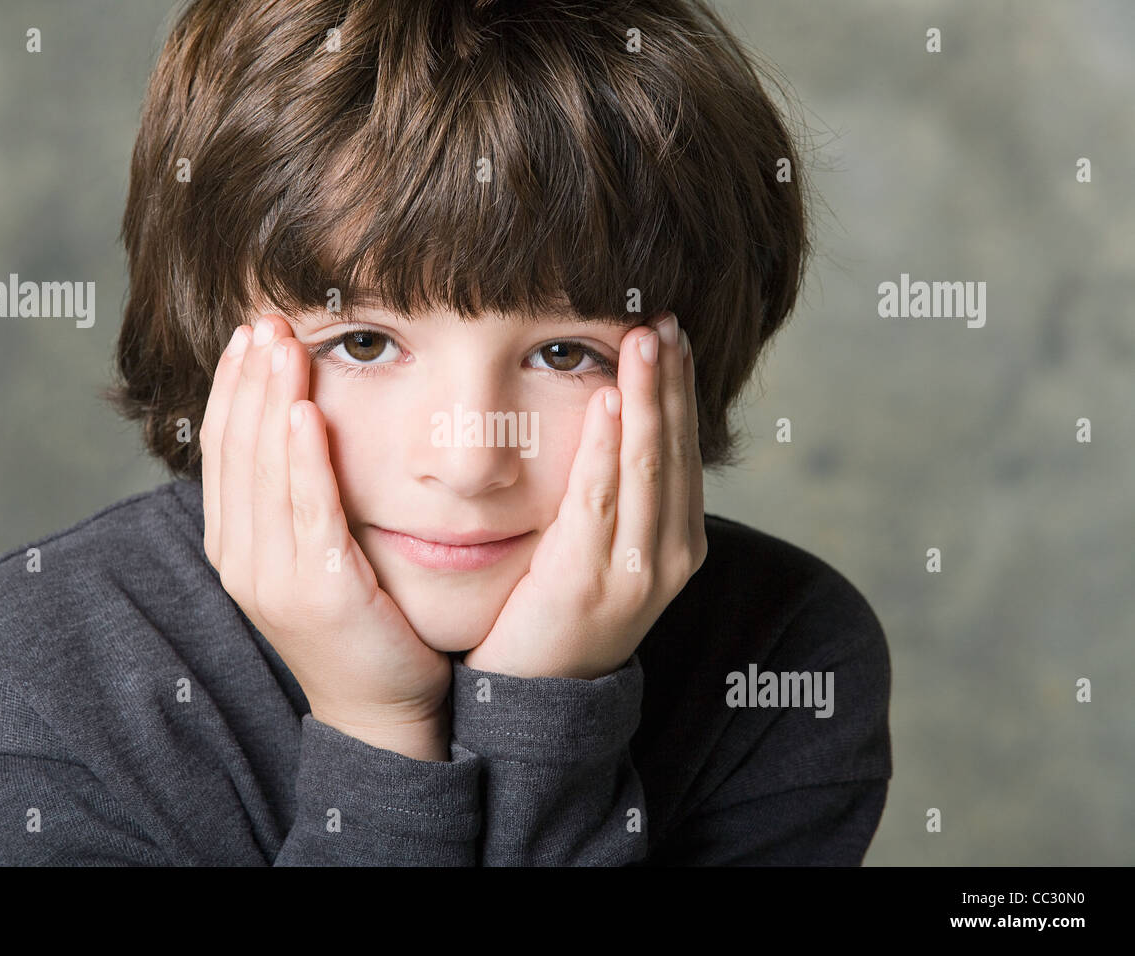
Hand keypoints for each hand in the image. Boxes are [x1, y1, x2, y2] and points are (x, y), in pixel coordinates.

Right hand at [201, 315, 451, 759]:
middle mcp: (240, 558)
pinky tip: (303, 411)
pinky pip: (306, 511)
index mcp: (235, 545)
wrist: (381, 705)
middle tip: (262, 319)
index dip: (232, 389)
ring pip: (263, 471)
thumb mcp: (314, 553)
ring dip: (268, 401)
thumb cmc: (359, 622)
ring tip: (279, 344)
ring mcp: (271, 578)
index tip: (249, 334)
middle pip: (235, 450)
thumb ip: (299, 497)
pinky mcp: (316, 590)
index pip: (223, 450)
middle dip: (246, 380)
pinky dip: (300, 459)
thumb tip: (302, 426)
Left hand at [463, 311, 707, 679]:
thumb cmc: (563, 612)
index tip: (672, 334)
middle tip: (663, 317)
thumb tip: (610, 423)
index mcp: (679, 542)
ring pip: (646, 465)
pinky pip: (602, 497)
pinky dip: (607, 446)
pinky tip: (608, 400)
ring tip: (645, 339)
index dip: (680, 389)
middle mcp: (671, 553)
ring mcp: (638, 570)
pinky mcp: (593, 579)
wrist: (539, 696)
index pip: (682, 450)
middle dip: (670, 379)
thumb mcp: (605, 552)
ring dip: (647, 396)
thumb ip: (617, 498)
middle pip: (673, 448)